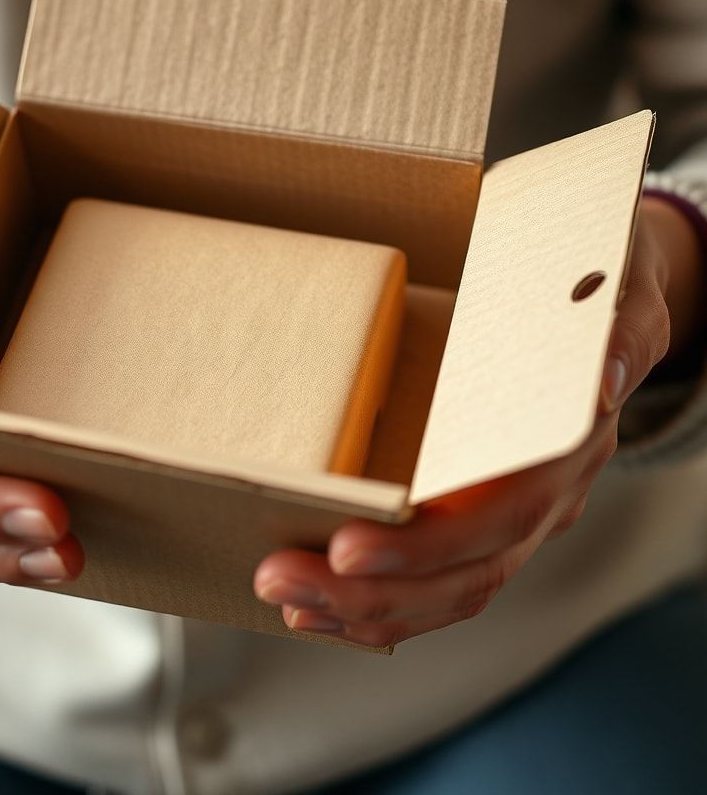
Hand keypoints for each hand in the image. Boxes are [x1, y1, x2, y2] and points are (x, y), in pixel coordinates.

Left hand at [253, 196, 702, 646]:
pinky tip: (317, 607)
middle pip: (465, 574)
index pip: (503, 516)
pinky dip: (378, 608)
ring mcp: (518, 521)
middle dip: (368, 591)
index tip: (348, 547)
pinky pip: (439, 588)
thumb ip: (614, 330)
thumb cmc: (593, 292)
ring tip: (284, 594)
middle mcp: (549, 500)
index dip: (427, 544)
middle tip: (277, 576)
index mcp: (571, 447)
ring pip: (448, 593)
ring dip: (361, 609)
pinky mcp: (486, 526)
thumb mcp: (618, 285)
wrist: (598, 319)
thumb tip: (602, 382)